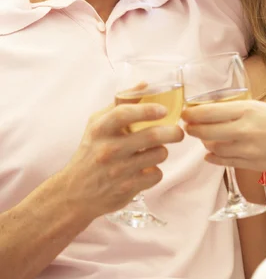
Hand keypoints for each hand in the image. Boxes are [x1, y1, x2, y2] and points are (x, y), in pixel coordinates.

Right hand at [60, 102, 183, 219]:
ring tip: (156, 150)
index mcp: (100, 129)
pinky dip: (156, 171)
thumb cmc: (91, 152)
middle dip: (173, 132)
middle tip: (178, 132)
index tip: (164, 110)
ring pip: (158, 155)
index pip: (124, 114)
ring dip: (163, 151)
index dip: (147, 109)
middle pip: (152, 136)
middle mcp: (108, 149)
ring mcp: (118, 171)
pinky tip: (146, 169)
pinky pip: (156, 175)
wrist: (75, 193)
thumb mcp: (98, 124)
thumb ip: (121, 103)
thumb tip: (145, 84)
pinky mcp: (127, 189)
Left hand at [183, 100, 265, 171]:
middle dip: (192, 129)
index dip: (191, 114)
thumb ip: (241, 112)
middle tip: (185, 126)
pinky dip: (214, 157)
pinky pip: (226, 161)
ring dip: (204, 143)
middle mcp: (245, 129)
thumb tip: (218, 114)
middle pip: (206, 131)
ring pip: (214, 147)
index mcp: (247, 109)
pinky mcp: (254, 164)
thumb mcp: (263, 107)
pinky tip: (209, 155)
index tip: (184, 113)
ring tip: (200, 138)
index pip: (208, 112)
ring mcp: (248, 149)